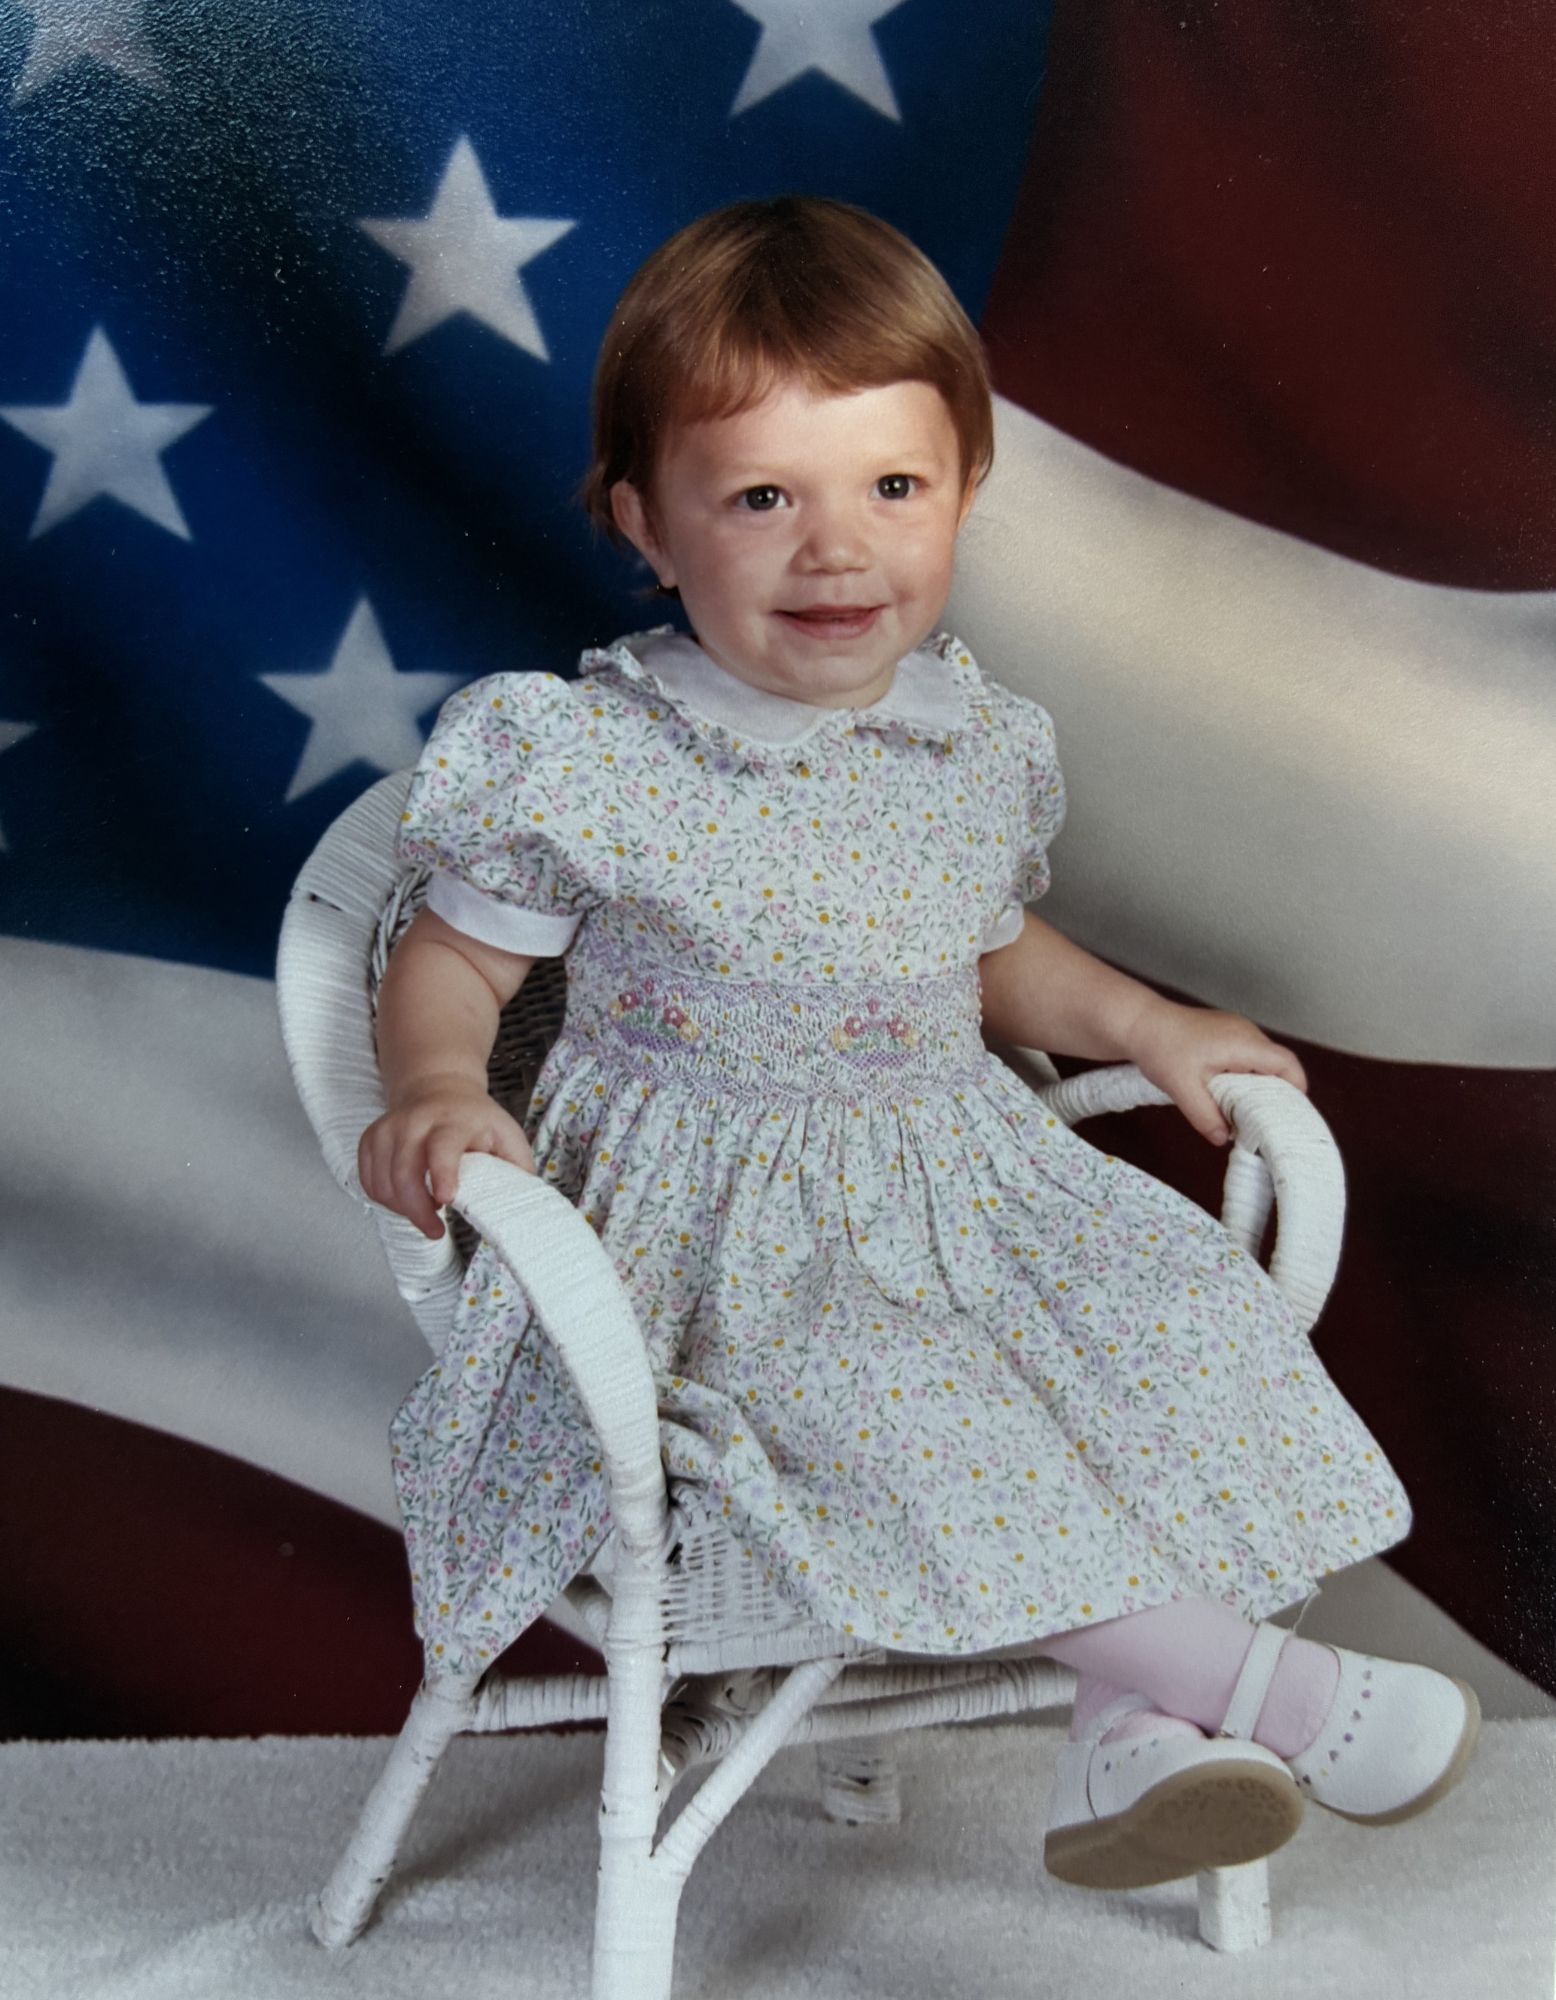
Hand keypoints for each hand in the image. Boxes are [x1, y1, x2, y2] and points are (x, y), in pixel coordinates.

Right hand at [358, 1081, 536, 1239]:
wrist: (439, 1089)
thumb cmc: (476, 1121)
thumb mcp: (507, 1135)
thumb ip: (518, 1167)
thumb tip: (523, 1204)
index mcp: (454, 1120)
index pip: (443, 1146)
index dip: (442, 1173)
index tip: (445, 1199)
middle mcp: (416, 1121)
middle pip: (405, 1172)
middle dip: (417, 1210)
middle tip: (435, 1230)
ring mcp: (389, 1128)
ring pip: (383, 1181)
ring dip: (401, 1208)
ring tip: (425, 1213)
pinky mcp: (371, 1139)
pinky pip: (369, 1181)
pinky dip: (385, 1200)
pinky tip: (405, 1200)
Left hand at [1125, 999, 1307, 1145]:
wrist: (1139, 1023)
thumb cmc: (1160, 1048)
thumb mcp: (1182, 1089)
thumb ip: (1205, 1117)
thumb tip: (1223, 1139)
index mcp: (1243, 1043)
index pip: (1287, 1064)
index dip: (1295, 1090)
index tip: (1290, 1115)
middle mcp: (1246, 1033)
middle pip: (1279, 1065)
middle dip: (1276, 1093)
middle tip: (1267, 1121)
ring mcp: (1237, 1030)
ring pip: (1263, 1061)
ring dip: (1258, 1085)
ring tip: (1246, 1112)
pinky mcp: (1226, 1033)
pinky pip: (1248, 1055)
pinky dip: (1246, 1076)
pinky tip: (1229, 1094)